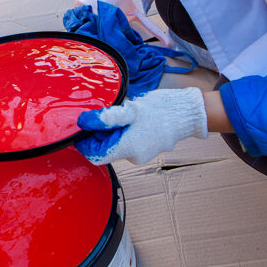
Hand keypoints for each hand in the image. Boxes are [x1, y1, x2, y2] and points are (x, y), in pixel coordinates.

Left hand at [75, 87, 207, 164]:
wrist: (186, 112)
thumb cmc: (160, 110)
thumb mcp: (130, 110)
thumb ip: (107, 118)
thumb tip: (85, 122)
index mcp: (128, 149)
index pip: (96, 156)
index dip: (84, 143)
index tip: (81, 128)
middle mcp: (134, 156)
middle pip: (105, 149)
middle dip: (98, 133)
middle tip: (100, 114)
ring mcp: (141, 153)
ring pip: (115, 144)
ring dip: (110, 131)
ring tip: (118, 113)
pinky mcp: (146, 147)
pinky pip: (126, 142)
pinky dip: (122, 131)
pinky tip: (129, 117)